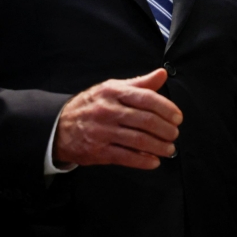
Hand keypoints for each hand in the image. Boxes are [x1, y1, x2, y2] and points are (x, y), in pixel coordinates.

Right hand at [53, 68, 182, 169]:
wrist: (59, 126)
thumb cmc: (92, 105)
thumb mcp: (113, 88)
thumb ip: (140, 83)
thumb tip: (162, 74)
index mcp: (114, 92)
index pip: (147, 98)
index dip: (167, 109)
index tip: (178, 118)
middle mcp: (108, 111)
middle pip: (145, 121)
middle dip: (166, 130)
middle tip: (174, 134)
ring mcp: (102, 132)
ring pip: (138, 140)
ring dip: (158, 146)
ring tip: (169, 149)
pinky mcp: (98, 151)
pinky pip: (125, 157)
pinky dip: (143, 161)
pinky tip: (154, 162)